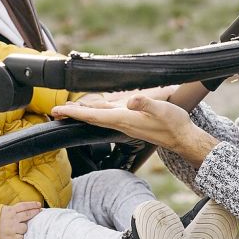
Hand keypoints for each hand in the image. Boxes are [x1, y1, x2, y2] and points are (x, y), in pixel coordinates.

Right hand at [0, 201, 41, 238]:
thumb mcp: (1, 210)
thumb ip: (12, 210)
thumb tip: (23, 208)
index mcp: (10, 210)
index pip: (24, 206)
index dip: (32, 205)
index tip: (39, 204)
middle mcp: (12, 218)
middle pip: (27, 215)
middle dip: (35, 213)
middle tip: (39, 212)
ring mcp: (11, 228)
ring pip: (25, 228)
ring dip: (24, 228)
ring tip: (20, 228)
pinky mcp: (9, 237)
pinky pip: (20, 238)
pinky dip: (19, 237)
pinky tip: (17, 236)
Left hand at [53, 86, 177, 118]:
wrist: (182, 137)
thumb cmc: (173, 124)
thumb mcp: (162, 109)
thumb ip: (146, 104)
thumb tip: (132, 100)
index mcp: (123, 119)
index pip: (93, 116)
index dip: (74, 113)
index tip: (58, 111)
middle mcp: (120, 123)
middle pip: (90, 118)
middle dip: (72, 115)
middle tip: (55, 111)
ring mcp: (124, 123)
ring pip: (97, 117)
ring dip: (82, 113)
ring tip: (68, 110)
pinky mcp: (130, 121)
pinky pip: (107, 116)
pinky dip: (95, 112)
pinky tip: (93, 108)